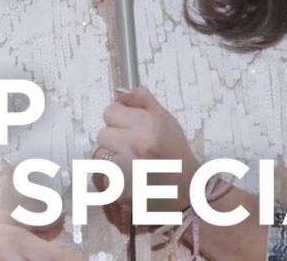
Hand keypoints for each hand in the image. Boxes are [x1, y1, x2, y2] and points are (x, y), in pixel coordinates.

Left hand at [94, 85, 200, 212]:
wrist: (186, 194)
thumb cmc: (177, 156)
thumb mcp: (167, 121)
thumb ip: (143, 101)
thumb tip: (120, 92)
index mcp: (148, 125)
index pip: (110, 112)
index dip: (120, 119)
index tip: (131, 127)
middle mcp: (135, 145)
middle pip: (102, 134)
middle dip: (115, 139)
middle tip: (134, 148)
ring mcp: (125, 169)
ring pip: (99, 155)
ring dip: (111, 158)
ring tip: (132, 165)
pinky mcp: (118, 190)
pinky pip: (101, 176)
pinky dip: (111, 177)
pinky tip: (129, 179)